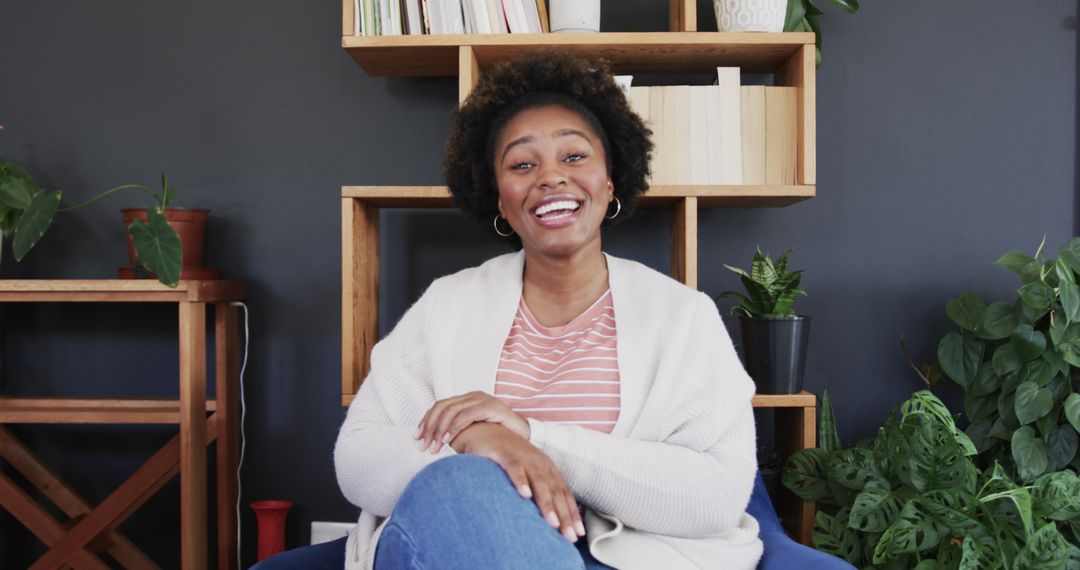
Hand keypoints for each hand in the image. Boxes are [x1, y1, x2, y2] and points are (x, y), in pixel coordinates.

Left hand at [415, 391, 529, 453]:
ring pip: (451, 411)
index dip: (426, 421)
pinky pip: (467, 415)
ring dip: (439, 430)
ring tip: (434, 447)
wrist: (523, 437)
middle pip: (442, 407)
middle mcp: (473, 396)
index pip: (439, 406)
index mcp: (466, 400)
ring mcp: (482, 399)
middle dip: (429, 427)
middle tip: (423, 446)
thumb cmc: (497, 436)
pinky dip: (454, 428)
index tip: (417, 437)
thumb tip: (434, 441)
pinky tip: (448, 441)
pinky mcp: (491, 406)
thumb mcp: (473, 432)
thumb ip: (456, 432)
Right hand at [452, 423, 584, 542]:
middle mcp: (539, 463)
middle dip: (564, 515)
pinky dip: (520, 480)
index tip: (577, 534)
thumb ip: (537, 491)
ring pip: (538, 481)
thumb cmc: (508, 458)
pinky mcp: (504, 453)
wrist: (485, 430)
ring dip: (547, 503)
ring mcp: (523, 457)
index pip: (564, 493)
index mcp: (547, 468)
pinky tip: (525, 494)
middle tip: (569, 536)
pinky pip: (514, 468)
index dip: (571, 513)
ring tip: (553, 523)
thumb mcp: (527, 473)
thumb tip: (548, 520)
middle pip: (555, 491)